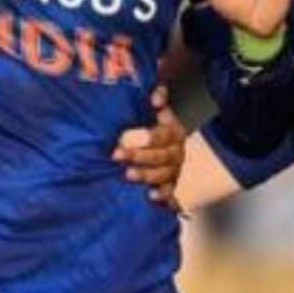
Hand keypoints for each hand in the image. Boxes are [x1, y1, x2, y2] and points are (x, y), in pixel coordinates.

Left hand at [113, 85, 185, 210]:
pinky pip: (169, 192)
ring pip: (164, 175)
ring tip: (127, 175)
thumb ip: (157, 95)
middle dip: (139, 157)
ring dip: (146, 176)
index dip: (147, 137)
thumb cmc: (149, 121)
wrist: (155, 139)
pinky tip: (150, 197)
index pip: (164, 135)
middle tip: (116, 155)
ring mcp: (174, 170)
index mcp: (174, 132)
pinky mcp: (170, 185)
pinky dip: (162, 195)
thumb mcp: (155, 106)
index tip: (125, 137)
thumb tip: (156, 98)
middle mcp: (177, 152)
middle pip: (162, 157)